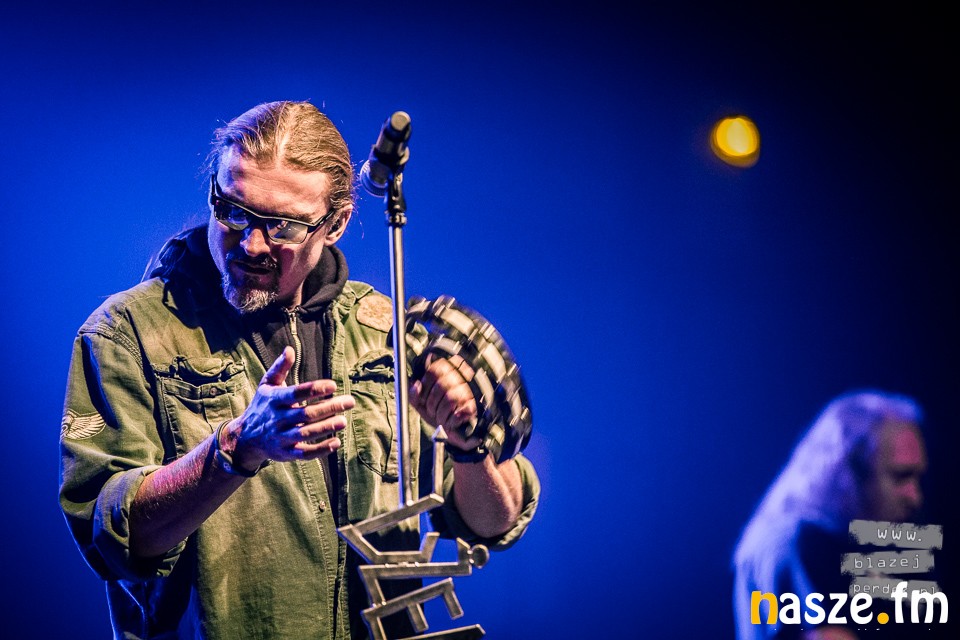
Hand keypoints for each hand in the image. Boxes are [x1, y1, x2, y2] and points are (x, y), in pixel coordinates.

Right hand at [226, 347, 354, 468]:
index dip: (314, 389)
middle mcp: (277, 419)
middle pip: (306, 414)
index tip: (333, 385)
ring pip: (306, 434)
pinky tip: (337, 442)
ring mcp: (281, 438)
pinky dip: (321, 449)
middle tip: (350, 401)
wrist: (244, 438)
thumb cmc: (262, 406)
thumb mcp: (267, 385)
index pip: (296, 393)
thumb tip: (290, 349)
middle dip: (329, 408)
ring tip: (343, 421)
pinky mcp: (286, 453)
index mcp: (274, 400)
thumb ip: (280, 368)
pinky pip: (304, 454)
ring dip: (326, 428)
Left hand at [409, 354, 478, 449]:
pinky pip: (458, 412)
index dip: (425, 387)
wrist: (453, 432)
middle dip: (432, 403)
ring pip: (450, 399)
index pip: (434, 370)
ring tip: (441, 418)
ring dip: (441, 414)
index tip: (424, 398)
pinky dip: (450, 421)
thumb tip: (415, 386)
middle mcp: (461, 378)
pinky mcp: (473, 407)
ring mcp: (469, 392)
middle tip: (432, 411)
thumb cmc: (438, 412)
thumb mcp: (421, 403)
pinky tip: (451, 422)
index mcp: (447, 371)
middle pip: (441, 385)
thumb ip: (414, 394)